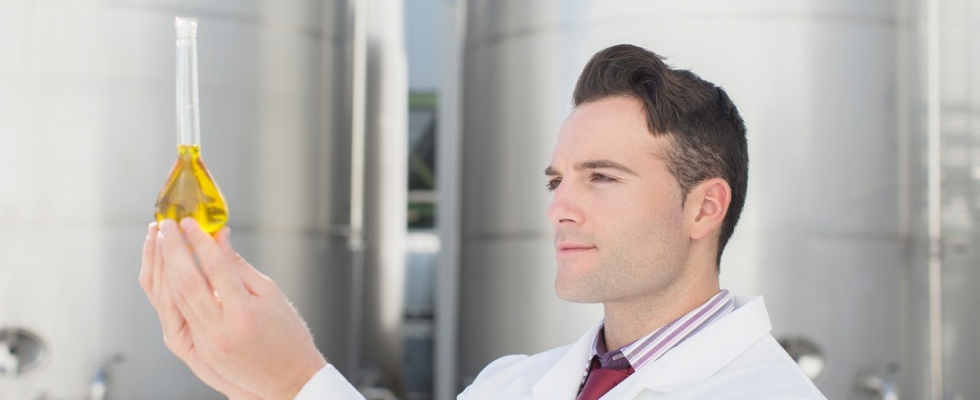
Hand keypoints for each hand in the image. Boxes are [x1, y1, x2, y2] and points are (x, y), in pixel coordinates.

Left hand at [139, 219, 327, 399]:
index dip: (200, 241)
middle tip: (167, 225)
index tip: (190, 222)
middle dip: (172, 249)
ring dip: (165, 267)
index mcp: (245, 311)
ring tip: (161, 242)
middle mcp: (222, 329)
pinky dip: (169, 289)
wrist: (289, 377)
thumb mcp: (271, 293)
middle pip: (187, 282)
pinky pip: (178, 315)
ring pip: (176, 299)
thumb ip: (239, 266)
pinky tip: (166, 270)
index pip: (216, 267)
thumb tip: (219, 237)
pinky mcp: (201, 350)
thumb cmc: (287, 334)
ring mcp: (208, 342)